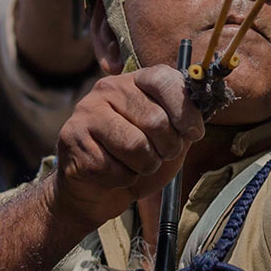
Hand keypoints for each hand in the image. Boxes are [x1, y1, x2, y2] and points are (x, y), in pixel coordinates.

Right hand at [50, 66, 204, 230]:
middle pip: (155, 120)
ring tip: (138, 166)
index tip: (194, 133)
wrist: (96, 191)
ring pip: (135, 146)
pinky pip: (113, 168)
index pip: (163, 79)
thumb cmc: (137, 161)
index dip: (185, 110)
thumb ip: (182, 124)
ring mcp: (86, 112)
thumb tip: (199, 117)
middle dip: (167, 148)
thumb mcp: (168, 139)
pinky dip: (123, 180)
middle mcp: (107, 89)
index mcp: (134, 81)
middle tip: (160, 156)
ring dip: (145, 166)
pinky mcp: (72, 140)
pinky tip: (113, 174)